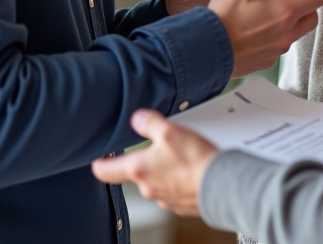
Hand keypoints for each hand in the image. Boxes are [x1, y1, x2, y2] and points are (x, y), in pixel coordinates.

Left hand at [92, 109, 215, 216]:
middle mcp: (147, 187)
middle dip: (144, 160)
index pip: (104, 171)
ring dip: (164, 170)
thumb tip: (137, 118)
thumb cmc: (195, 160)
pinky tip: (191, 170)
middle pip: (135, 173)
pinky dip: (178, 180)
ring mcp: (164, 198)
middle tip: (159, 146)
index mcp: (138, 169)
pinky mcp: (180, 204)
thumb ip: (149, 123)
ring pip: (156, 181)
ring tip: (181, 157)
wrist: (223, 185)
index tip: (100, 158)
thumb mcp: (169, 131)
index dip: (100, 163)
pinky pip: (173, 189)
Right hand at [208, 0, 322, 77]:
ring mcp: (277, 51)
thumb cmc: (222, 18)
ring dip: (287, 18)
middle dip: (304, 1)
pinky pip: (278, 45)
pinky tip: (252, 27)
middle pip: (312, 16)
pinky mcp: (267, 61)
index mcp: (285, 13)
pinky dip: (273, 33)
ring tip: (263, 8)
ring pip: (295, 31)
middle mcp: (287, 35)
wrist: (204, 52)